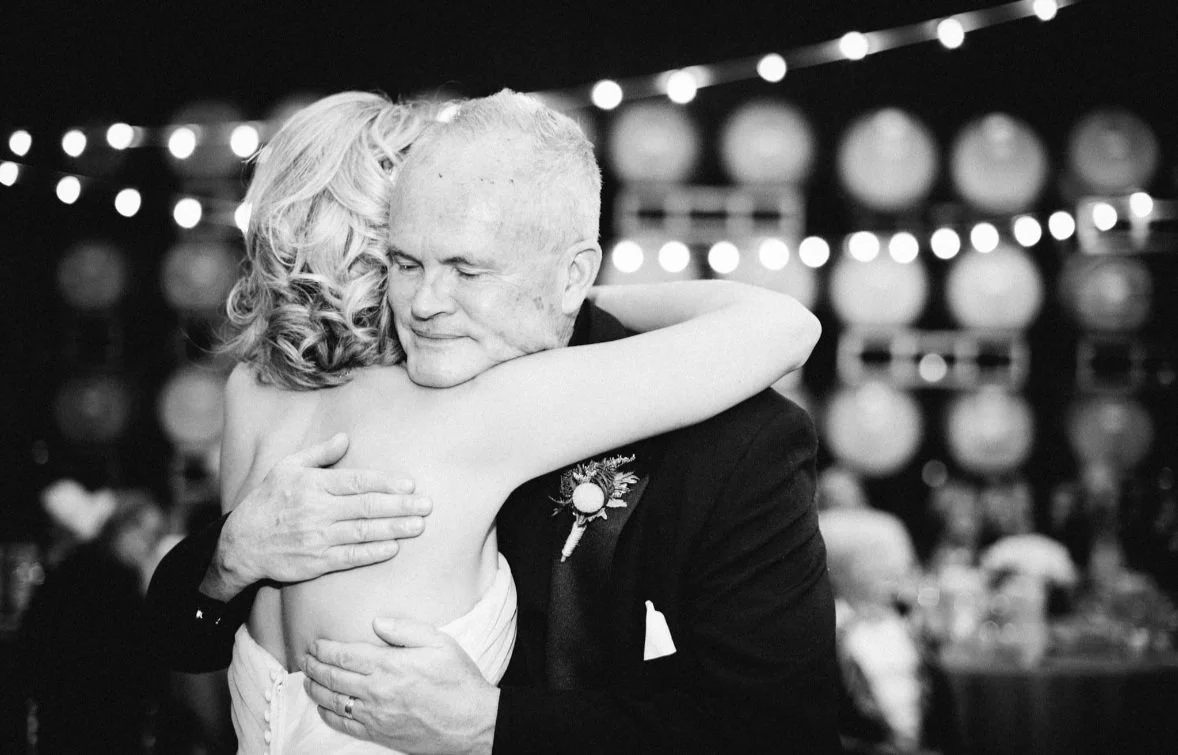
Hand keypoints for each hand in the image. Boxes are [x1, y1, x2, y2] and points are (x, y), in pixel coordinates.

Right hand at [200, 433, 431, 599]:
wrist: (241, 544)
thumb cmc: (267, 501)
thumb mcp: (286, 468)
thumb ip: (318, 454)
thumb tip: (346, 438)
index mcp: (312, 485)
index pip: (356, 482)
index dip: (385, 483)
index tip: (410, 484)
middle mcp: (317, 511)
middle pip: (366, 507)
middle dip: (400, 506)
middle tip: (427, 505)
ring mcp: (317, 538)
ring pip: (363, 532)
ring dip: (394, 529)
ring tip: (419, 526)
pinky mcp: (316, 562)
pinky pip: (350, 557)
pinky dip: (373, 553)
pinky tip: (393, 548)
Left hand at [303, 617, 497, 754]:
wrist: (471, 723)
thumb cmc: (458, 680)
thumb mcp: (439, 643)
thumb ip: (406, 629)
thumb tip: (376, 621)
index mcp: (389, 665)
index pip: (344, 654)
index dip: (325, 648)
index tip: (315, 643)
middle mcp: (376, 690)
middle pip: (333, 677)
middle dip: (314, 666)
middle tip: (305, 658)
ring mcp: (375, 714)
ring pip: (333, 701)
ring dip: (316, 688)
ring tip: (308, 679)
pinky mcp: (379, 733)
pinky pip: (344, 724)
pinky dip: (328, 714)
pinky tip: (323, 707)